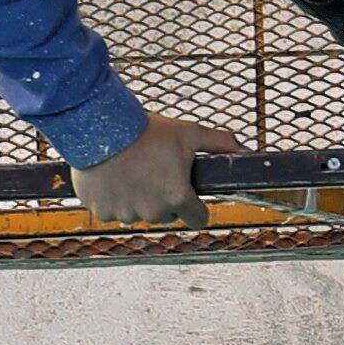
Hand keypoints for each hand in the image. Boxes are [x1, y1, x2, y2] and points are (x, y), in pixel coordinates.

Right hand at [66, 111, 231, 225]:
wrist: (102, 125)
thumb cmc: (145, 130)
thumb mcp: (188, 133)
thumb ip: (218, 143)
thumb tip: (242, 147)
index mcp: (177, 196)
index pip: (198, 219)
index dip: (196, 207)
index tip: (189, 196)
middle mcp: (153, 211)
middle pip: (166, 214)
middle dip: (164, 199)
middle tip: (154, 173)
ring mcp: (126, 213)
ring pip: (138, 213)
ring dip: (137, 199)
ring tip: (131, 172)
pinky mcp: (101, 211)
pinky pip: (112, 211)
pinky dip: (112, 199)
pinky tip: (112, 177)